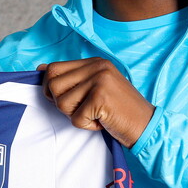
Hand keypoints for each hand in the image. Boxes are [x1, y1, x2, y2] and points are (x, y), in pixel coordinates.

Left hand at [39, 58, 154, 147]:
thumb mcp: (95, 87)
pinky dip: (86, 126)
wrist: (146, 125)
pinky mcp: (101, 97)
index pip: (53, 68)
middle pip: (53, 84)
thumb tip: (40, 69)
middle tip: (81, 109)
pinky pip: (76, 118)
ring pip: (62, 102)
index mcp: (94, 62)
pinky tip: (102, 121)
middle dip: (61, 103)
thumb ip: (71, 77)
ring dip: (74, 115)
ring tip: (94, 114)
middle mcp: (97, 67)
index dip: (51, 88)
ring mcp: (100, 80)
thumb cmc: (118, 110)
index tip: (66, 99)